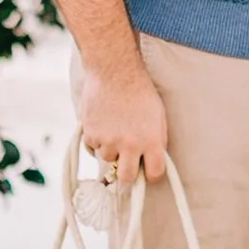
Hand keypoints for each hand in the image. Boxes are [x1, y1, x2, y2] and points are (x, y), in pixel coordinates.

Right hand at [80, 58, 168, 182]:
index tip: (147, 170)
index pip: (154, 174)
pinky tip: (102, 123)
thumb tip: (150, 162)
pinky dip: (96, 140)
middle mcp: (130, 145)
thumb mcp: (158, 116)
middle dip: (126, 172)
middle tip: (126, 162)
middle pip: (126, 178)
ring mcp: (109, 141)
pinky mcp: (91, 134)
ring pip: (107, 160)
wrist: (114, 70)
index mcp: (152, 141)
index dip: (151, 173)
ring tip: (114, 128)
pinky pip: (92, 147)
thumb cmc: (140, 90)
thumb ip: (155, 141)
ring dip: (110, 150)